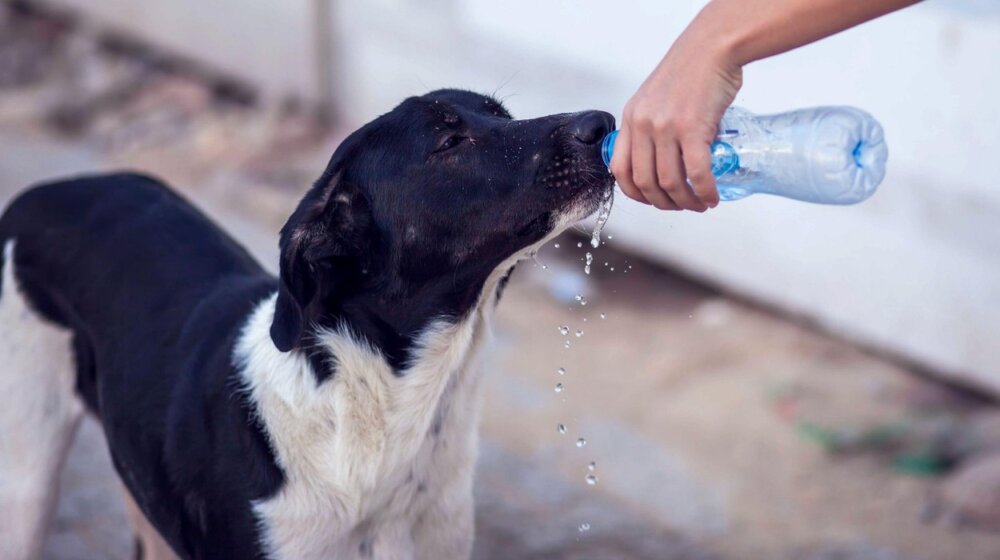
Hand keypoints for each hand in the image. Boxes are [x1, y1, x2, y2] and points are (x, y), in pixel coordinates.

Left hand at [612, 30, 742, 210]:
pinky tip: (712, 196)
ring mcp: (666, 127)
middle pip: (645, 183)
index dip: (636, 194)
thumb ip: (654, 128)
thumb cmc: (690, 70)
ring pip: (670, 182)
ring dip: (687, 202)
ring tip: (701, 204)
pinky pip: (696, 173)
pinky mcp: (692, 128)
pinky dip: (705, 191)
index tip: (653, 200)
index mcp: (631, 119)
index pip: (620, 170)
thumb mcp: (655, 98)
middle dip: (665, 203)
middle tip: (683, 205)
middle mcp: (643, 125)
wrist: (713, 46)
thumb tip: (668, 158)